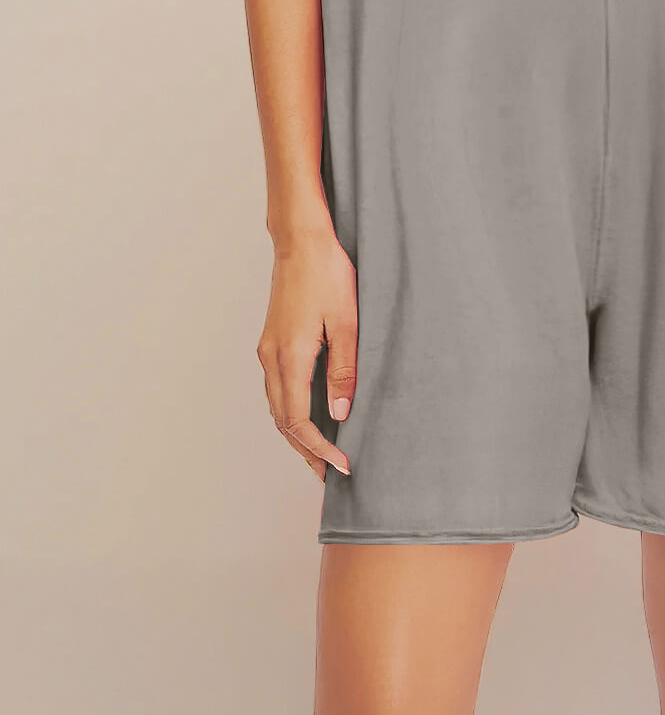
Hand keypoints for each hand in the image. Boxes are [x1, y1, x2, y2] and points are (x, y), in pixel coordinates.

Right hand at [256, 224, 356, 480]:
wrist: (302, 239)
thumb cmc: (327, 273)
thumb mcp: (346, 323)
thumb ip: (343, 370)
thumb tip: (341, 414)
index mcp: (289, 357)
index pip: (299, 422)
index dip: (319, 449)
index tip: (341, 466)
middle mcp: (271, 357)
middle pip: (283, 421)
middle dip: (306, 451)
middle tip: (330, 474)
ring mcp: (268, 348)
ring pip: (277, 406)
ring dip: (298, 433)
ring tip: (323, 452)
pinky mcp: (272, 339)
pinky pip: (278, 387)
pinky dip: (292, 410)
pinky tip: (312, 414)